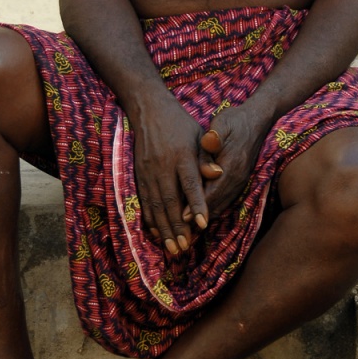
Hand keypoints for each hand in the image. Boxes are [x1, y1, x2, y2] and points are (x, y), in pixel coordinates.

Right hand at [131, 99, 209, 254]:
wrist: (149, 111)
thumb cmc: (181, 125)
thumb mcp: (199, 136)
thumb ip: (207, 157)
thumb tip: (218, 174)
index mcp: (183, 156)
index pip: (190, 183)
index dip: (196, 204)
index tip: (202, 224)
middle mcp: (164, 166)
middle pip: (171, 200)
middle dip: (177, 226)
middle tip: (184, 247)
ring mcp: (148, 171)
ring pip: (156, 204)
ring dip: (164, 228)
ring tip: (172, 247)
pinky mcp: (139, 175)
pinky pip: (144, 201)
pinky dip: (150, 219)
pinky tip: (156, 233)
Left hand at [192, 104, 270, 219]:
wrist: (257, 120)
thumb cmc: (234, 121)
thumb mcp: (222, 124)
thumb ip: (214, 137)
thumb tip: (209, 142)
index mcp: (232, 166)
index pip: (212, 192)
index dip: (196, 206)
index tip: (181, 217)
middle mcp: (238, 179)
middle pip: (216, 205)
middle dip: (198, 218)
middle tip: (179, 229)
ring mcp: (240, 182)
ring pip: (221, 206)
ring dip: (205, 216)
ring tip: (186, 227)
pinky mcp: (239, 182)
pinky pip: (224, 200)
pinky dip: (211, 208)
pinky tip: (199, 212)